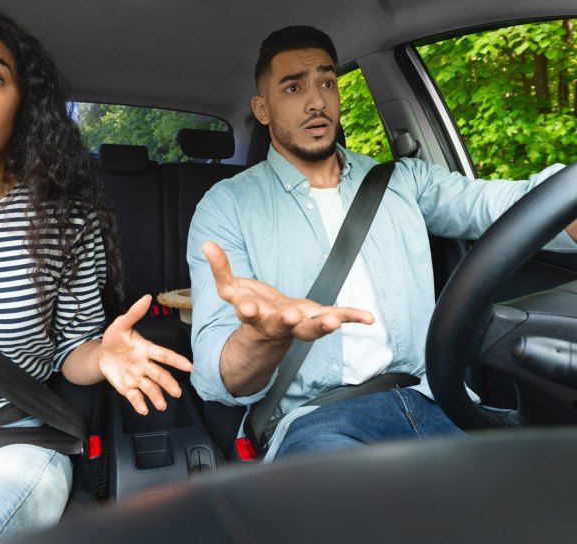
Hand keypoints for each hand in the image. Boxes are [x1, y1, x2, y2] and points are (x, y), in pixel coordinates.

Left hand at [99, 294, 192, 414]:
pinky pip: (135, 397)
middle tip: (177, 392)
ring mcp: (137, 377)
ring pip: (150, 388)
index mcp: (146, 350)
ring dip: (157, 397)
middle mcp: (145, 365)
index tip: (189, 366)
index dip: (176, 360)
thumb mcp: (120, 324)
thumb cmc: (114, 339)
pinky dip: (139, 404)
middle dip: (168, 384)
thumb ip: (134, 313)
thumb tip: (146, 297)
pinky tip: (144, 409)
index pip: (164, 355)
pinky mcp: (128, 388)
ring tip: (162, 405)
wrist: (100, 354)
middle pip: (159, 374)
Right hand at [203, 241, 373, 344]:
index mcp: (254, 315)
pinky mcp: (316, 319)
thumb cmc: (252, 307)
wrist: (269, 333)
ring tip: (335, 321)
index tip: (247, 308)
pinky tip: (369, 318)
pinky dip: (352, 317)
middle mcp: (276, 323)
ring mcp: (299, 324)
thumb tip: (207, 244)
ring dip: (322, 325)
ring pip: (310, 328)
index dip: (248, 310)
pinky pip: (336, 317)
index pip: (249, 313)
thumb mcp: (231, 289)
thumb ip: (221, 268)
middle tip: (293, 316)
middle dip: (287, 321)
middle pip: (282, 325)